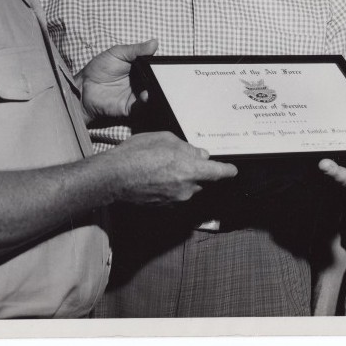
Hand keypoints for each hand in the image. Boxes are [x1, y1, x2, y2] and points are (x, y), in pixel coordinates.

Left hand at [78, 39, 157, 120]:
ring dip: (155, 92)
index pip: (154, 68)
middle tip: (162, 75)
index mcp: (139, 69)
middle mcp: (140, 83)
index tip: (167, 63)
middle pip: (155, 82)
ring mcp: (136, 96)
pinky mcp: (130, 107)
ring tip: (155, 86)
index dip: (160, 66)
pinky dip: (145, 102)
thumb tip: (154, 42)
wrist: (84, 87)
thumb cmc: (99, 68)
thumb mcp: (118, 53)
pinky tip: (145, 95)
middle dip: (160, 80)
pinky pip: (142, 107)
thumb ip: (137, 49)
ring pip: (152, 95)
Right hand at [107, 131, 237, 205]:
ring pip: (188, 187)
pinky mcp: (164, 207)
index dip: (227, 171)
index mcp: (190, 170)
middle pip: (202, 180)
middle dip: (197, 171)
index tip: (232, 170)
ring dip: (182, 178)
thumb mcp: (165, 139)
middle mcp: (186, 188)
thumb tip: (199, 155)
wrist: (112, 177)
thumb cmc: (137, 154)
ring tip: (162, 166)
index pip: (218, 173)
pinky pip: (175, 195)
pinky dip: (170, 186)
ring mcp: (175, 200)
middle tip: (180, 158)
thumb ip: (187, 148)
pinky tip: (155, 176)